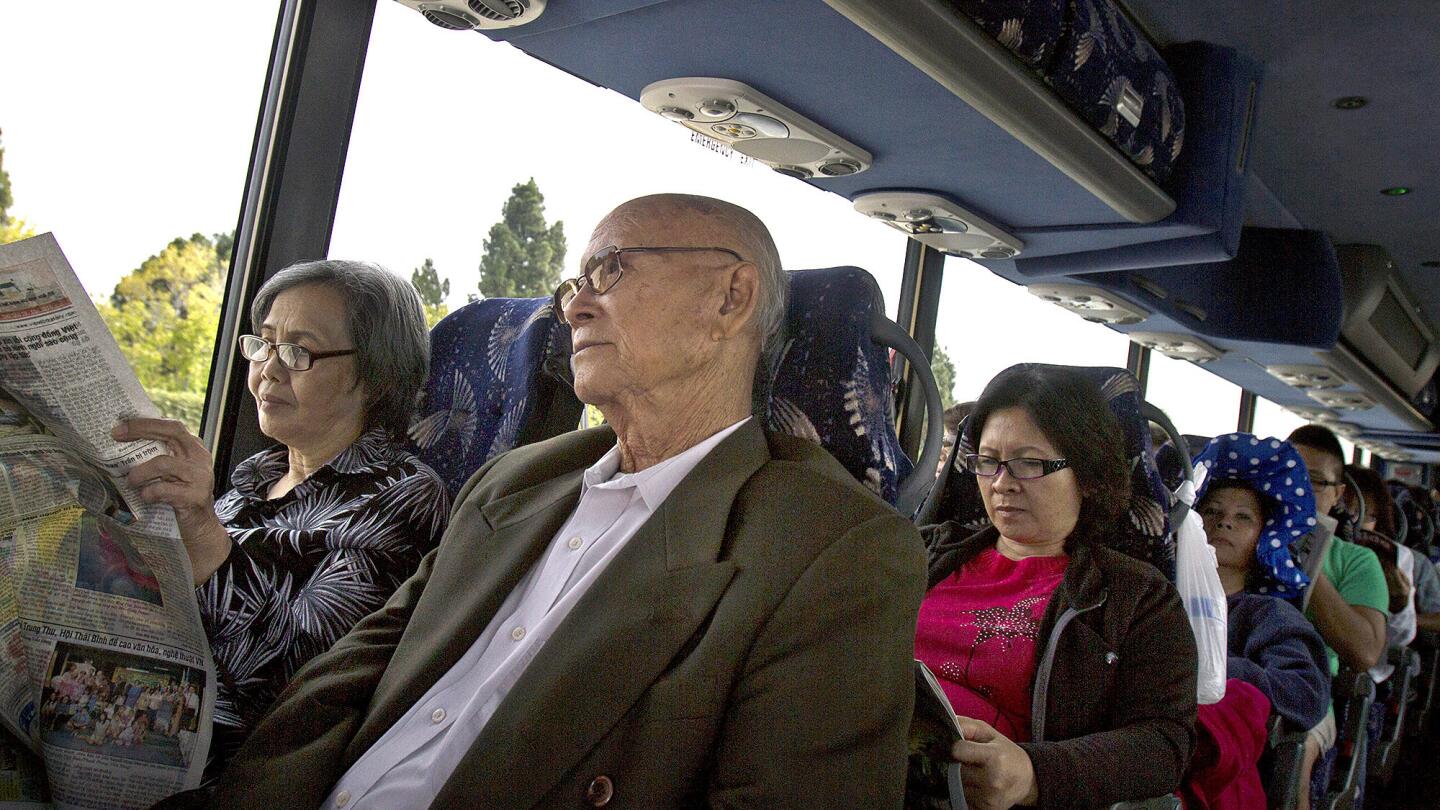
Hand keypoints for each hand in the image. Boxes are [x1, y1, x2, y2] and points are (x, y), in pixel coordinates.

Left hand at [114, 418, 231, 584]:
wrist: (200, 528)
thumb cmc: (179, 498)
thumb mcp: (171, 473)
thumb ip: (158, 457)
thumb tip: (121, 445)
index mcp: (193, 448)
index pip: (171, 426)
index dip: (145, 424)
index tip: (118, 428)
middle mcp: (199, 458)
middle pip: (172, 433)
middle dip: (141, 431)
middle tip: (116, 437)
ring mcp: (200, 477)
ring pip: (164, 463)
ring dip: (140, 472)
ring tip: (130, 480)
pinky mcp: (195, 496)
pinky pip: (165, 490)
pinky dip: (149, 493)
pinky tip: (145, 498)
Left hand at [952, 716, 1039, 809]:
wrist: (1027, 780)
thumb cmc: (1006, 753)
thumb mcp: (989, 733)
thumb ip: (966, 725)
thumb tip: (946, 723)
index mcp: (994, 757)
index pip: (958, 751)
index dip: (953, 747)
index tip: (955, 747)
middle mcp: (992, 780)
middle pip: (954, 770)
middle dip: (954, 764)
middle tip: (962, 760)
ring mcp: (988, 798)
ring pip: (956, 786)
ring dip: (957, 780)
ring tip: (970, 773)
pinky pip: (962, 800)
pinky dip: (962, 793)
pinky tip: (972, 786)